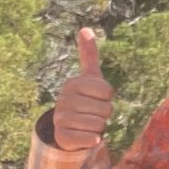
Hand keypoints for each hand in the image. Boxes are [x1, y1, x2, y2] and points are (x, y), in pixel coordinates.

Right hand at [52, 27, 113, 150]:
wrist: (69, 128)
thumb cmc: (85, 99)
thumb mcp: (89, 77)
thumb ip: (88, 54)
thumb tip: (85, 28)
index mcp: (73, 83)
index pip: (108, 91)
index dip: (107, 98)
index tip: (96, 98)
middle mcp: (64, 99)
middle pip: (106, 109)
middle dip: (104, 114)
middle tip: (92, 113)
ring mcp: (61, 118)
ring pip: (99, 124)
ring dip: (99, 127)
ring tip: (88, 124)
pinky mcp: (63, 137)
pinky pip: (91, 139)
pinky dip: (93, 140)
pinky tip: (86, 136)